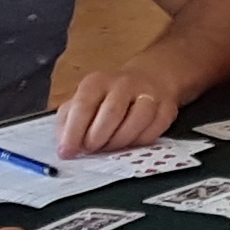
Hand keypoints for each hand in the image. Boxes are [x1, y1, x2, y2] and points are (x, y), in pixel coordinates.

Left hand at [48, 67, 177, 157]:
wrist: (152, 77)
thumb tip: (63, 145)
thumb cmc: (110, 95)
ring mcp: (148, 94)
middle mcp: (123, 84)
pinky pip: (153, 131)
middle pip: (111, 114)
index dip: (73, 132)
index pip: (83, 106)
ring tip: (109, 147)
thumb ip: (69, 120)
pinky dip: (139, 142)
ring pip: (136, 121)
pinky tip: (130, 143)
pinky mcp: (166, 108)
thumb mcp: (85, 99)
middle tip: (91, 150)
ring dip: (119, 142)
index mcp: (97, 82)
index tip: (67, 152)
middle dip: (98, 138)